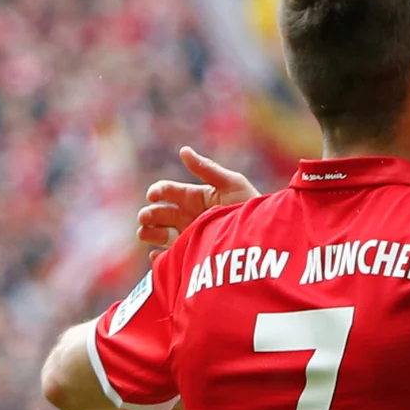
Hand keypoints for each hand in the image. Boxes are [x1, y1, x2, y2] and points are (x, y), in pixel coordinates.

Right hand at [138, 146, 259, 257]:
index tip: (153, 195)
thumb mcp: (231, 184)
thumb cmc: (250, 206)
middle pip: (159, 213)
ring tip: (145, 234)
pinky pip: (169, 259)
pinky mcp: (191, 256)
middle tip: (145, 218)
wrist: (264, 237)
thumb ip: (207, 169)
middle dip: (149, 214)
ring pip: (159, 234)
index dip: (158, 191)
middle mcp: (189, 216)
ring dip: (148, 233)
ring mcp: (189, 236)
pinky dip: (159, 258)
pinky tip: (158, 255)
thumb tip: (183, 150)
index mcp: (195, 197)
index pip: (168, 191)